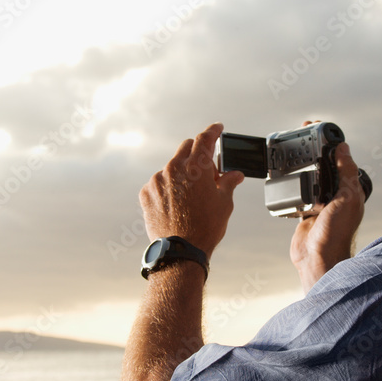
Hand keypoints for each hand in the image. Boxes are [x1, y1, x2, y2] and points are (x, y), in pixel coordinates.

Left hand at [139, 123, 244, 259]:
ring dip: (183, 173)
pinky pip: (159, 182)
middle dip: (198, 154)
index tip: (217, 129)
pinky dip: (169, 187)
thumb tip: (234, 175)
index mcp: (196, 168)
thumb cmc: (205, 228)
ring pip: (172, 166)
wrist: (180, 251)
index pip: (205, 138)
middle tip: (208, 171)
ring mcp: (157, 180)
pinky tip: (177, 204)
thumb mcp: (224, 203)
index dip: (213, 131)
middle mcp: (174, 169)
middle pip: (187, 148)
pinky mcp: (146, 193)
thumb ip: (228, 183)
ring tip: (191, 196)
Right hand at [290, 139, 364, 292]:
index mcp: (349, 189)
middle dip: (313, 149)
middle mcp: (335, 195)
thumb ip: (346, 172)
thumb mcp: (347, 198)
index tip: (319, 129)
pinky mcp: (305, 212)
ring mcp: (319, 203)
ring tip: (291, 149)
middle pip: (323, 164)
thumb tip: (344, 147)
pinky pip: (297, 193)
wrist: (318, 259)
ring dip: (301, 163)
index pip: (341, 159)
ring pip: (309, 176)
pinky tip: (284, 175)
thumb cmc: (337, 234)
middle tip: (300, 134)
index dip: (331, 143)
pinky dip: (291, 183)